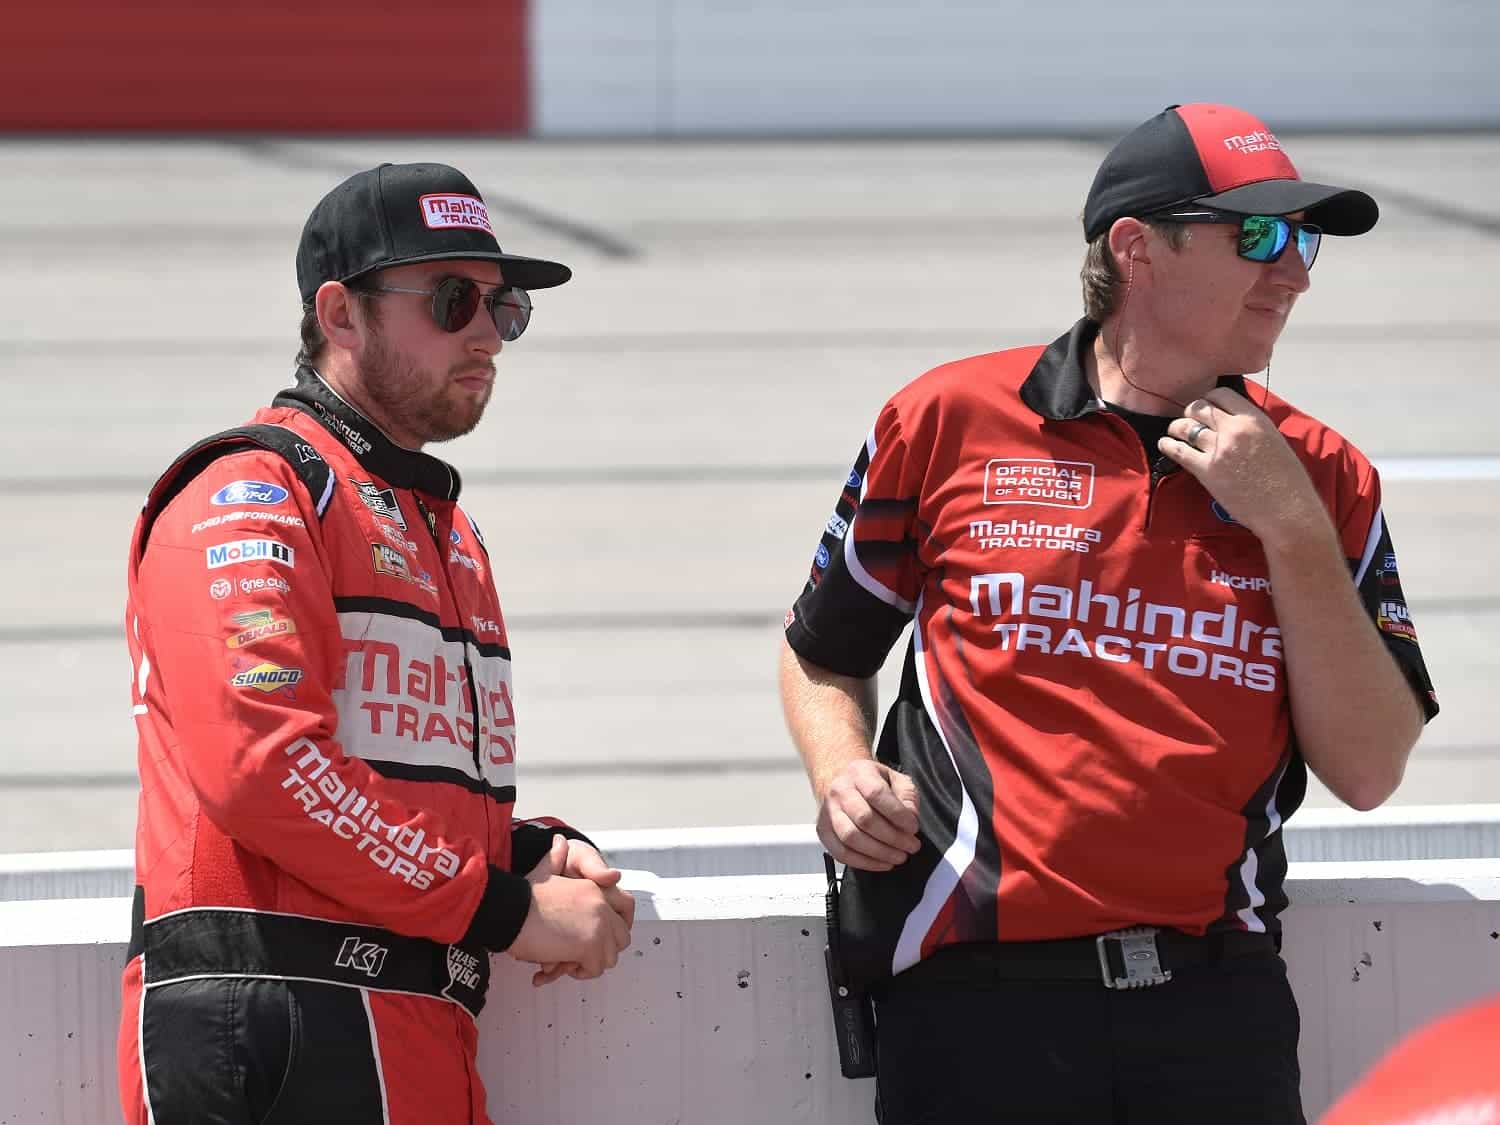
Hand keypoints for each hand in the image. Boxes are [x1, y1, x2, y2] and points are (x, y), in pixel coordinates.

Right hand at [512, 836, 631, 985]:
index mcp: (594, 888)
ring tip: (572, 960)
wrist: (509, 910)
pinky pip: (595, 968)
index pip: (627, 905)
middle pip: (622, 936)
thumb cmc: (522, 896)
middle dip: (605, 947)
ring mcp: (598, 927)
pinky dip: (581, 971)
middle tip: (585, 951)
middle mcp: (601, 906)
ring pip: (610, 956)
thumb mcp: (544, 871)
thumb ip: (556, 858)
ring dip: (592, 962)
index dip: (619, 923)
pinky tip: (564, 964)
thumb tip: (559, 842)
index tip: (607, 934)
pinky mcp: (589, 947)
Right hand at [815, 758, 920, 870]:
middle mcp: (840, 790)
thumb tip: (910, 818)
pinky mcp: (823, 831)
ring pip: (850, 838)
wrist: (843, 782)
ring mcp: (828, 811)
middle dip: (892, 837)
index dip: (897, 814)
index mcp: (859, 772)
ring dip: (879, 853)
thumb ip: (907, 796)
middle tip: (911, 846)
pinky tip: (882, 863)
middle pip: (864, 818)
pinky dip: (864, 863)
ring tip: (899, 857)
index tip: (913, 827)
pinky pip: (841, 852)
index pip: (876, 793)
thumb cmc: (872, 783)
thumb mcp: (896, 779)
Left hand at [1157, 388, 1325, 547]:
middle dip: (1190, 412)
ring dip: (1176, 428)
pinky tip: (1165, 445)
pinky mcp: (1206, 470)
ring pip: (1185, 427)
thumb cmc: (1287, 480)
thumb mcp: (1274, 441)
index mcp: (1254, 419)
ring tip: (1174, 432)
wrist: (1286, 510)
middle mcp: (1234, 429)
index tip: (1206, 407)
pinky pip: (1178, 451)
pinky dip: (1168, 445)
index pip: (1221, 395)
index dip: (1209, 399)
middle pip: (1199, 407)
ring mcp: (1219, 449)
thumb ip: (1251, 428)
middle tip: (1188, 420)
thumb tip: (1232, 423)